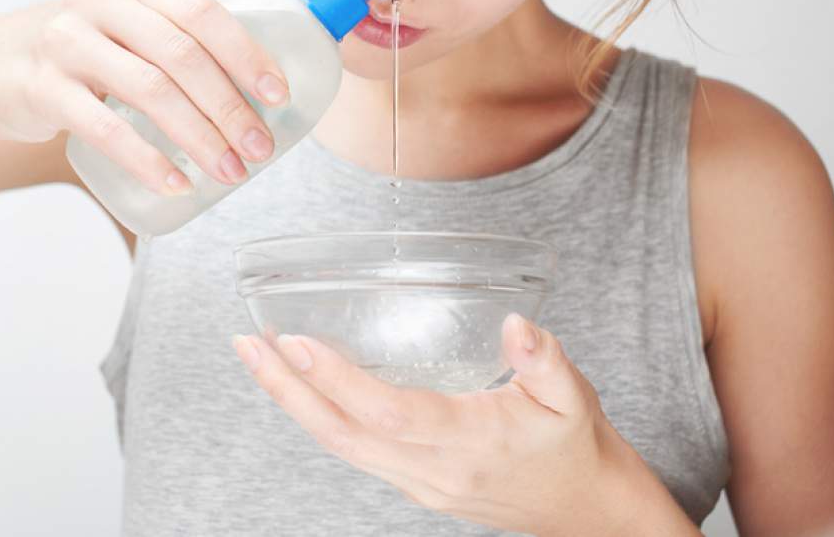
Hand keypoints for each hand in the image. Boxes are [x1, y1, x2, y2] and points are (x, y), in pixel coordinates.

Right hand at [0, 0, 289, 194]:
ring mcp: (67, 42)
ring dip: (199, 136)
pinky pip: (104, 128)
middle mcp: (99, 3)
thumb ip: (178, 38)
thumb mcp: (126, 28)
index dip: (246, 53)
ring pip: (150, 90)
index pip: (202, 11)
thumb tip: (264, 85)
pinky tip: (175, 183)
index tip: (278, 95)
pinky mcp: (42, 88)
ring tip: (229, 171)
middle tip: (259, 149)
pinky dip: (146, 160)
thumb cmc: (82, 55)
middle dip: (230, 107)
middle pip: (182, 55)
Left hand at [232, 314, 696, 536]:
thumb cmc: (577, 448)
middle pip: (340, 434)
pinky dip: (318, 416)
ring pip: (339, 446)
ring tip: (257, 357)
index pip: (387, 412)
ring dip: (292, 402)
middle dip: (285, 390)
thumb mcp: (573, 396)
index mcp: (469, 442)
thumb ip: (543, 357)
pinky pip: (352, 450)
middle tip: (245, 345)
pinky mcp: (413, 484)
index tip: (296, 342)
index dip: (336, 379)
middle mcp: (432, 470)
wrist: (588, 512)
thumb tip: (515, 322)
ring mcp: (417, 483)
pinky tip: (301, 386)